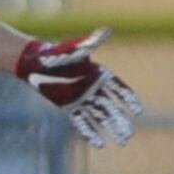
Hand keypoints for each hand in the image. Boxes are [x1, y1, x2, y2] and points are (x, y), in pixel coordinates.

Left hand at [17, 26, 142, 147]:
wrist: (36, 63)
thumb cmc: (56, 53)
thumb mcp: (74, 49)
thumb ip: (91, 43)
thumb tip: (107, 29)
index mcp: (99, 74)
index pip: (119, 89)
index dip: (129, 100)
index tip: (138, 111)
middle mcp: (93, 88)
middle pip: (112, 107)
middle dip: (121, 120)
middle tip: (130, 133)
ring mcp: (82, 98)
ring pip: (100, 117)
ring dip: (111, 128)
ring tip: (123, 141)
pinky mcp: (70, 106)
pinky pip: (82, 121)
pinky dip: (91, 132)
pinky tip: (100, 144)